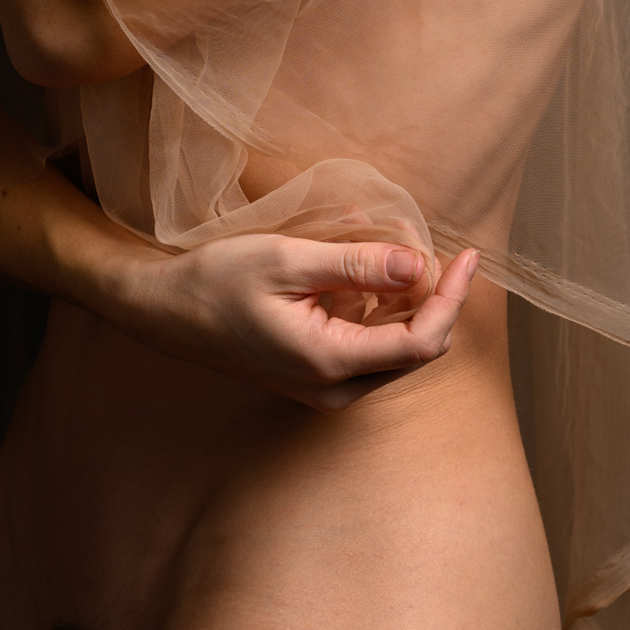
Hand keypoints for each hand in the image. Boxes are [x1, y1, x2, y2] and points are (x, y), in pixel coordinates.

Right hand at [114, 234, 480, 411]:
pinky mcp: (316, 374)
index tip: (466, 255)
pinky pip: (367, 342)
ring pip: (393, 345)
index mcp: (330, 362)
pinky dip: (376, 304)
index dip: (452, 299)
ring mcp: (325, 387)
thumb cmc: (218, 281)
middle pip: (414, 348)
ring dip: (402, 297)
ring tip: (384, 243)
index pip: (421, 342)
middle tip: (426, 242)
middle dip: (431, 295)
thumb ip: (356, 264)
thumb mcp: (287, 260)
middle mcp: (335, 388)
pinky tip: (356, 264)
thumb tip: (420, 266)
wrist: (163, 311)